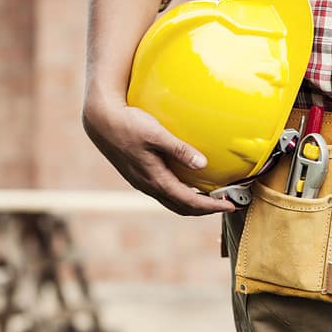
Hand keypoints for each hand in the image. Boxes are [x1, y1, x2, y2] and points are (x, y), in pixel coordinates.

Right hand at [82, 100, 235, 215]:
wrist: (100, 121)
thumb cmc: (128, 124)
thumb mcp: (156, 133)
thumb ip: (180, 149)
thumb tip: (203, 164)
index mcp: (155, 179)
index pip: (189, 202)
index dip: (211, 206)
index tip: (231, 205)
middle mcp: (149, 186)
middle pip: (182, 208)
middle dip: (205, 209)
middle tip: (227, 204)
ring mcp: (143, 182)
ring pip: (172, 202)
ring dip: (193, 203)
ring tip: (212, 198)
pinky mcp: (140, 175)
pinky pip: (165, 192)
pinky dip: (181, 194)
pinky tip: (190, 183)